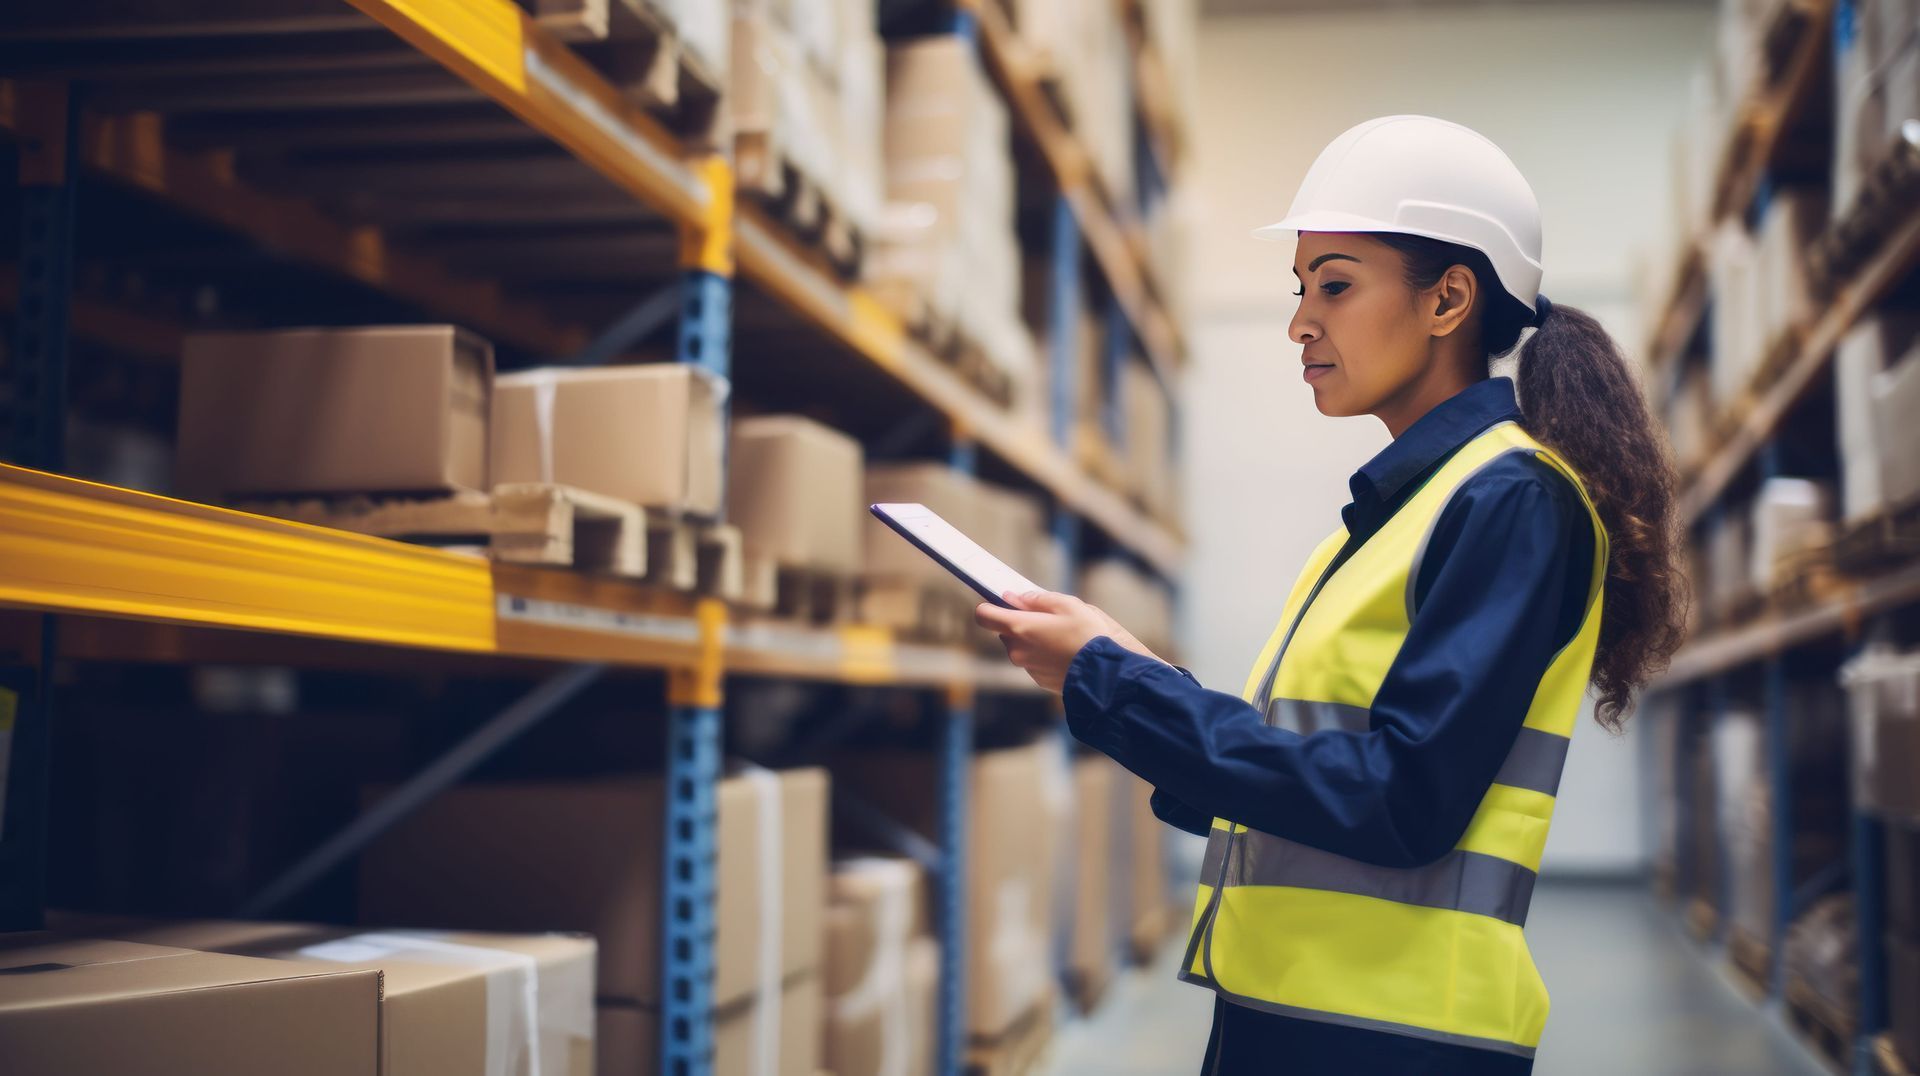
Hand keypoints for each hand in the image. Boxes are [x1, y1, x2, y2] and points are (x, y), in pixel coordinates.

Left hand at [974, 590, 1163, 693]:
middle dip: (1019, 623)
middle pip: (1005, 632)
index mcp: (1020, 628)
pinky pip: (1033, 662)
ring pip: (1021, 647)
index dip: (988, 606)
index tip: (998, 601)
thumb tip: (1016, 597)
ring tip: (1060, 635)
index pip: (984, 616)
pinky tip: (1064, 652)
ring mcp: (1027, 667)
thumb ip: (1037, 599)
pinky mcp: (1039, 679)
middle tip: (1045, 618)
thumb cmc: (1088, 635)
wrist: (1105, 673)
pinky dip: (1042, 655)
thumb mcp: (1068, 605)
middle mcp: (1017, 650)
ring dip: (1032, 640)